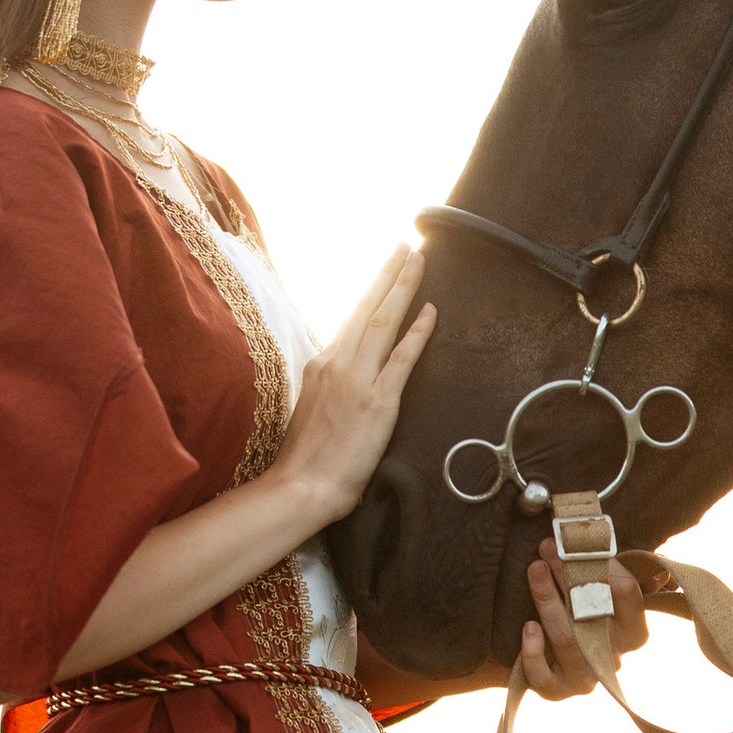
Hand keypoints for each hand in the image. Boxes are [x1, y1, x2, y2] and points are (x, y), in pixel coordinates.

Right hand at [274, 245, 434, 525]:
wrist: (300, 486)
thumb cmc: (305, 459)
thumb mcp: (312, 407)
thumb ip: (329, 383)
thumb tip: (341, 372)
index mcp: (321, 363)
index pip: (352, 317)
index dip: (372, 290)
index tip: (387, 267)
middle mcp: (337, 363)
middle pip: (367, 308)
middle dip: (389, 274)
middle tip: (407, 245)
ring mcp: (357, 380)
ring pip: (383, 322)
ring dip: (403, 288)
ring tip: (418, 260)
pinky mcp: (377, 402)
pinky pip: (401, 360)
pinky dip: (417, 334)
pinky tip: (431, 312)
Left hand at [520, 550, 649, 698]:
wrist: (554, 658)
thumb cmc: (584, 617)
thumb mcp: (606, 596)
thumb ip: (620, 578)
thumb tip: (655, 567)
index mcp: (633, 632)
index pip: (628, 594)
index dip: (606, 565)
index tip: (582, 540)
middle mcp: (613, 658)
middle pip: (593, 614)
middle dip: (568, 576)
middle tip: (548, 547)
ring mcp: (585, 677)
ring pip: (567, 640)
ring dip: (548, 601)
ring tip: (535, 570)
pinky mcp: (557, 691)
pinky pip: (544, 677)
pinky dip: (533, 652)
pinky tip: (528, 627)